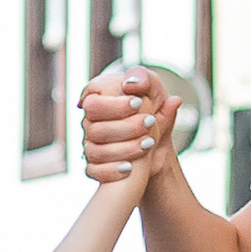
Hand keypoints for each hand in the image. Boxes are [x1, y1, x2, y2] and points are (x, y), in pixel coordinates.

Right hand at [80, 64, 166, 184]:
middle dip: (124, 127)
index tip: (138, 103)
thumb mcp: (155, 91)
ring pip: (94, 150)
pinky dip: (111, 170)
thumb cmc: (154, 111)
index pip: (92, 102)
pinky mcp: (95, 165)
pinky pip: (93, 171)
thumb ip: (146, 81)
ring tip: (149, 143)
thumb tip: (133, 83)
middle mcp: (91, 123)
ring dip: (123, 148)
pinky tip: (130, 167)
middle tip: (150, 122)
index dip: (114, 105)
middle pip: (93, 127)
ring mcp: (91, 145)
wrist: (159, 145)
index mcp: (99, 102)